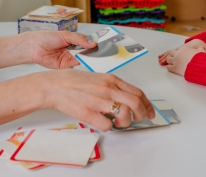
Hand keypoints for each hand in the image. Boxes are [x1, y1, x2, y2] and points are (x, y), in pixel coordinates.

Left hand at [25, 31, 96, 68]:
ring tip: (96, 57)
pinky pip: (75, 66)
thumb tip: (93, 43)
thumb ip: (80, 39)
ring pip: (82, 59)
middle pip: (87, 52)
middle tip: (103, 53)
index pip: (88, 42)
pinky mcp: (65, 66)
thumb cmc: (47, 37)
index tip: (105, 45)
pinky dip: (80, 64)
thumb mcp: (66, 35)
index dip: (95, 44)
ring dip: (88, 58)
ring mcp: (70, 58)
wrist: (34, 46)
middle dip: (93, 53)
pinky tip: (84, 62)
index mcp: (74, 41)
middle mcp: (73, 50)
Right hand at [40, 69, 155, 130]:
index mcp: (111, 80)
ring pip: (124, 114)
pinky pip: (107, 125)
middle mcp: (108, 89)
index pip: (137, 92)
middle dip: (141, 115)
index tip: (150, 112)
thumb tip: (127, 97)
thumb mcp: (98, 78)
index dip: (147, 104)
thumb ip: (113, 86)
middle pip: (135, 103)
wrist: (54, 85)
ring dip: (126, 122)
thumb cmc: (73, 82)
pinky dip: (109, 127)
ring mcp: (98, 101)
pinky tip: (103, 122)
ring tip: (119, 122)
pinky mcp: (88, 113)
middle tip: (139, 120)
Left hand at [158, 40, 205, 75]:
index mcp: (184, 49)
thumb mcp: (202, 51)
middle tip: (172, 58)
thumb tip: (202, 47)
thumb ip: (201, 49)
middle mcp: (178, 53)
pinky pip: (169, 67)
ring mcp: (175, 60)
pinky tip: (170, 68)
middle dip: (172, 56)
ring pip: (168, 59)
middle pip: (171, 53)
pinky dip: (169, 67)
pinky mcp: (174, 68)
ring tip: (170, 63)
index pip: (178, 50)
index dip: (178, 52)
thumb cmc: (200, 59)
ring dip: (169, 61)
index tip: (178, 54)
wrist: (199, 65)